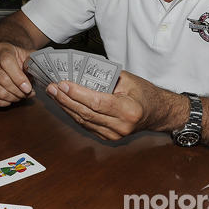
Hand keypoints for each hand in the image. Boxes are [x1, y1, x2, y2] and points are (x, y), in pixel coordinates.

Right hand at [0, 42, 35, 106]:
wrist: (6, 59)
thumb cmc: (19, 59)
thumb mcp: (28, 56)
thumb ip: (32, 62)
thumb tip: (33, 69)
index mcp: (2, 49)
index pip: (7, 62)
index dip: (18, 77)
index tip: (28, 88)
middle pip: (3, 79)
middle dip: (19, 91)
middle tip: (28, 93)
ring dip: (13, 98)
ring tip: (21, 95)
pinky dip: (4, 103)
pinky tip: (11, 99)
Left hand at [45, 70, 169, 140]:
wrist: (156, 113)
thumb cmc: (144, 93)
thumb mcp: (128, 80)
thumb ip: (105, 77)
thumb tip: (79, 71)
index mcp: (129, 110)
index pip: (97, 102)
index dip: (77, 94)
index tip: (63, 84)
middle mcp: (121, 126)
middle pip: (86, 113)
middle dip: (65, 99)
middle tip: (52, 87)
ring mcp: (114, 135)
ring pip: (83, 120)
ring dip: (65, 106)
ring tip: (53, 93)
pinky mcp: (107, 138)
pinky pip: (85, 125)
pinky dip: (73, 113)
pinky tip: (63, 103)